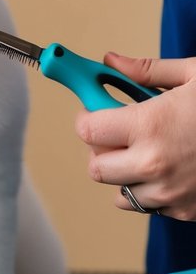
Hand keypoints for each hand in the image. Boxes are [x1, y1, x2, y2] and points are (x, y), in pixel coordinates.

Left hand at [74, 53, 195, 219]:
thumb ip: (147, 70)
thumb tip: (111, 61)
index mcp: (150, 126)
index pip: (87, 130)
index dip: (89, 116)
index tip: (96, 108)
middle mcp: (155, 165)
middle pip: (96, 168)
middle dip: (102, 148)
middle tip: (119, 129)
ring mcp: (171, 194)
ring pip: (119, 193)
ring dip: (125, 172)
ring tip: (148, 149)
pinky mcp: (186, 212)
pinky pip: (150, 207)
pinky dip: (152, 190)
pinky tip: (173, 166)